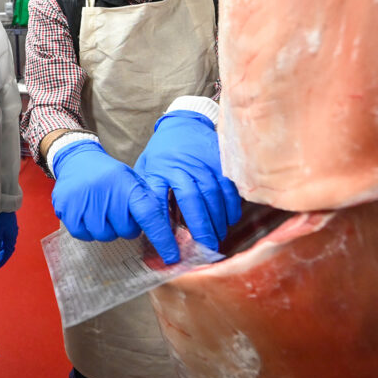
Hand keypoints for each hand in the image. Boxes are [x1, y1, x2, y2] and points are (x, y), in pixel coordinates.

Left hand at [0, 211, 17, 268]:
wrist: (4, 200)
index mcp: (11, 236)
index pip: (8, 251)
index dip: (3, 260)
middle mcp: (13, 232)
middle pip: (7, 247)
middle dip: (0, 255)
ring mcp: (10, 226)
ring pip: (5, 241)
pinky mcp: (7, 221)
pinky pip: (4, 235)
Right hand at [51, 139, 179, 262]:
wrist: (77, 159)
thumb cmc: (109, 175)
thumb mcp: (132, 180)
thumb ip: (147, 202)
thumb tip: (167, 231)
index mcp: (127, 185)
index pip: (149, 215)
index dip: (162, 238)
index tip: (172, 257)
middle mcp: (106, 194)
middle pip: (126, 231)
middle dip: (126, 226)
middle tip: (119, 212)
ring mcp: (84, 202)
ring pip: (104, 236)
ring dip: (107, 229)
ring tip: (102, 211)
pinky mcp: (67, 209)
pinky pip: (84, 235)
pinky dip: (88, 230)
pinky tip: (88, 214)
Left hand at [134, 110, 242, 251]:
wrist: (184, 123)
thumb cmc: (162, 154)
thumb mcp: (146, 171)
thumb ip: (147, 196)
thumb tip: (146, 231)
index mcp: (157, 172)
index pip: (156, 205)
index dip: (162, 232)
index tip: (169, 254)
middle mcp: (180, 167)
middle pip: (191, 200)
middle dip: (200, 228)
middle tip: (205, 249)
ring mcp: (202, 163)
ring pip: (213, 196)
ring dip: (217, 221)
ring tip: (217, 238)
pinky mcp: (220, 161)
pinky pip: (229, 187)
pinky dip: (231, 206)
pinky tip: (229, 220)